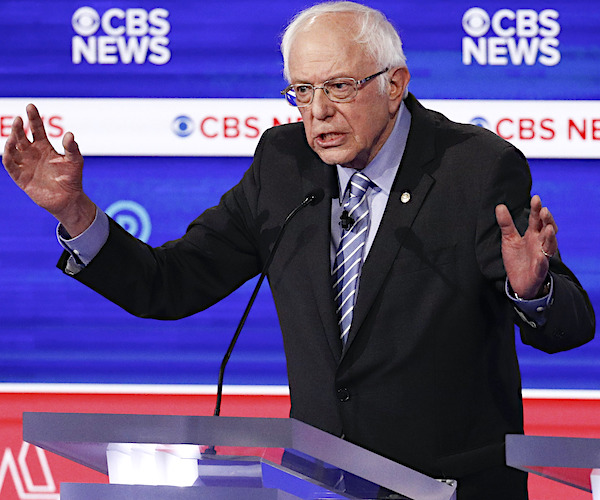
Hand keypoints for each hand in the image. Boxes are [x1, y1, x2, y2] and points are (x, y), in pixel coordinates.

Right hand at [2, 104, 95, 235]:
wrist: (68, 199)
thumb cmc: (72, 178)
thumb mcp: (75, 161)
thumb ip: (72, 148)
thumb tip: (70, 134)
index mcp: (44, 147)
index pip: (36, 128)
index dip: (33, 117)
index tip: (30, 106)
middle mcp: (32, 153)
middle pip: (22, 136)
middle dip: (19, 127)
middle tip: (20, 119)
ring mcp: (25, 164)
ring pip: (13, 149)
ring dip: (12, 140)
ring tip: (15, 134)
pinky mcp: (21, 177)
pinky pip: (11, 165)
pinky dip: (9, 157)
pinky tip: (10, 148)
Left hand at [495, 195, 557, 298]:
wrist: (518, 282)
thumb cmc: (517, 258)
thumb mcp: (509, 239)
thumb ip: (506, 223)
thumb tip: (500, 206)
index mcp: (533, 235)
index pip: (536, 220)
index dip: (536, 209)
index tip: (535, 197)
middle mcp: (540, 244)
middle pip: (547, 230)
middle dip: (547, 220)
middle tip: (544, 211)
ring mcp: (541, 257)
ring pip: (549, 246)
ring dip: (549, 238)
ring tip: (547, 229)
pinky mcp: (539, 271)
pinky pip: (542, 266)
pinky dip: (542, 262)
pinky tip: (540, 257)